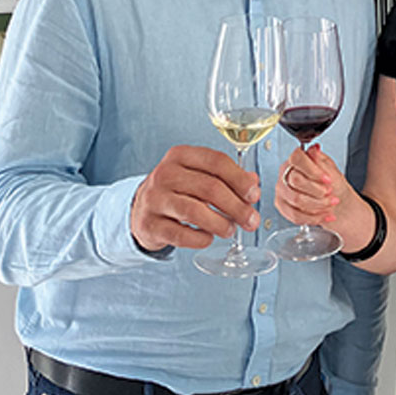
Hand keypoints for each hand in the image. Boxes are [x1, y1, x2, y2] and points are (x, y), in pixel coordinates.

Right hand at [130, 145, 259, 250]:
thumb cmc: (177, 191)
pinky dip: (200, 239)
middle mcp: (165, 174)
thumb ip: (227, 177)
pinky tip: (208, 238)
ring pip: (195, 211)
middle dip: (237, 207)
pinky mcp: (149, 224)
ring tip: (230, 230)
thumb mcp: (198, 176)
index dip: (240, 179)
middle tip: (251, 221)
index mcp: (180, 155)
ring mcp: (154, 199)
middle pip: (210, 188)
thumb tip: (253, 184)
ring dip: (220, 224)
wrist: (141, 210)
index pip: (216, 161)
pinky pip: (181, 235)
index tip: (254, 195)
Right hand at [275, 145, 344, 226]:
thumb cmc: (332, 182)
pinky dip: (314, 217)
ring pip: (297, 200)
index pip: (297, 159)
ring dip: (318, 204)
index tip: (327, 179)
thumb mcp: (330, 168)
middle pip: (296, 181)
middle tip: (330, 192)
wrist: (335, 199)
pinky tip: (325, 215)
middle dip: (317, 190)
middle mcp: (285, 174)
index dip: (313, 170)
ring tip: (331, 203)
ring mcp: (282, 191)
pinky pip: (295, 215)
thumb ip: (320, 160)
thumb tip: (314, 149)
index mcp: (296, 160)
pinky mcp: (282, 207)